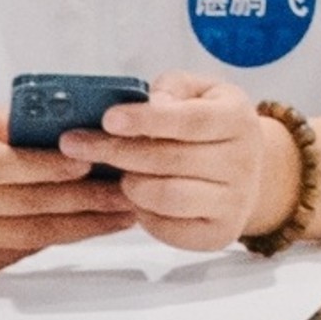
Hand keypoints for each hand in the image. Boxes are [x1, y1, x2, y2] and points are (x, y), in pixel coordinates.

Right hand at [0, 105, 138, 279]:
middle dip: (86, 197)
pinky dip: (64, 238)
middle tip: (131, 187)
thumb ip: (10, 124)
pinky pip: (26, 250)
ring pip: (34, 233)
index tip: (84, 162)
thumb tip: (68, 124)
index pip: (2, 165)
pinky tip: (97, 226)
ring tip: (128, 210)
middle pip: (27, 203)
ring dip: (87, 224)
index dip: (45, 166)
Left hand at [86, 76, 297, 255]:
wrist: (244, 171)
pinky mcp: (219, 232)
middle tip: (76, 144)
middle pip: (170, 159)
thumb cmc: (208, 126)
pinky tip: (138, 196)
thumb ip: (173, 87)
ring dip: (130, 183)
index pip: (191, 120)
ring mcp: (235, 201)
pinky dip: (142, 211)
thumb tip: (153, 103)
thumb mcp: (199, 92)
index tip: (108, 119)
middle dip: (115, 151)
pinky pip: (166, 226)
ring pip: (165, 194)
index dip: (147, 120)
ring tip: (119, 173)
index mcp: (239, 119)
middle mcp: (244, 161)